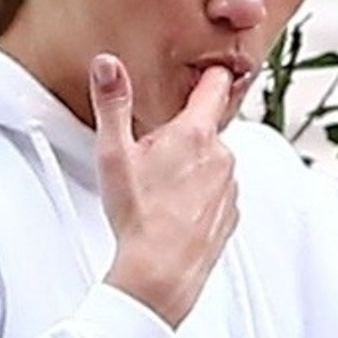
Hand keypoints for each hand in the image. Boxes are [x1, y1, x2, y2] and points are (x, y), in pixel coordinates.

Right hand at [91, 53, 237, 328]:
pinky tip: (171, 211)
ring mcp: (230, 186)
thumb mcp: (113, 153)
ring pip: (211, 163)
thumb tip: (107, 65)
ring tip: (157, 190)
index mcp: (195, 133)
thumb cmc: (138, 216)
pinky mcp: (230, 214)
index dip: (207, 74)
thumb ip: (112, 103)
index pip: (214, 85)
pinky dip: (198, 196)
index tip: (202, 71)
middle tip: (150, 157)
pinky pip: (216, 193)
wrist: (159, 272)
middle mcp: (222, 155)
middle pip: (206, 130)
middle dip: (182, 136)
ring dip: (190, 168)